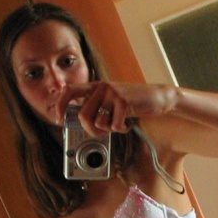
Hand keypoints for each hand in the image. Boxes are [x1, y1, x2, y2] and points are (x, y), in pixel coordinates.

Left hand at [55, 81, 175, 134]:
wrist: (158, 96)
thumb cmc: (134, 102)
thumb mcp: (112, 101)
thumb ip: (97, 106)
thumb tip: (81, 121)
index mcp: (96, 86)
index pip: (69, 91)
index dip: (61, 106)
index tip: (59, 119)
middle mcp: (101, 87)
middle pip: (83, 115)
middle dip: (92, 130)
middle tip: (103, 131)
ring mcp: (112, 93)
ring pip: (97, 122)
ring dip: (107, 131)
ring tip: (117, 126)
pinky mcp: (123, 101)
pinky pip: (114, 125)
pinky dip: (121, 130)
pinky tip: (128, 124)